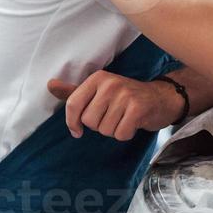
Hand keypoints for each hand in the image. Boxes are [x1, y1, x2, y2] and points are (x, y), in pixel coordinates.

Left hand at [47, 71, 184, 140]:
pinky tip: (133, 124)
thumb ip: (75, 92)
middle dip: (99, 125)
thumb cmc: (127, 97)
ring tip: (124, 119)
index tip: (77, 130)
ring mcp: (125, 95)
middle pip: (89, 121)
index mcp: (98, 78)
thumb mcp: (100, 91)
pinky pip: (120, 134)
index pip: (73, 104)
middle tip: (113, 117)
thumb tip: (50, 85)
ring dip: (113, 130)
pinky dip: (126, 134)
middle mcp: (110, 84)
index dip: (72, 122)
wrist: (162, 98)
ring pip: (104, 129)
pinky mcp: (138, 109)